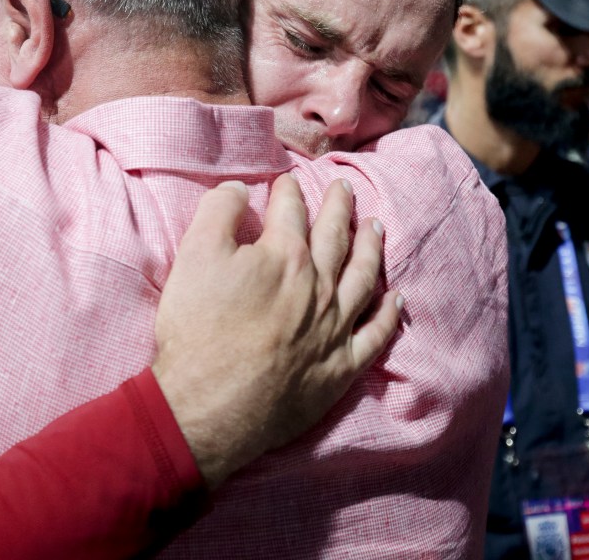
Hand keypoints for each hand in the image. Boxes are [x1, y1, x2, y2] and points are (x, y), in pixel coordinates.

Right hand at [152, 174, 401, 488]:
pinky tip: (395, 299)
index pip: (292, 211)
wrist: (209, 405)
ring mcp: (334, 328)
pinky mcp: (340, 368)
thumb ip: (217, 212)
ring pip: (363, 277)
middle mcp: (319, 287)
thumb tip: (239, 188)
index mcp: (285, 256)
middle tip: (346, 188)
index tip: (287, 182)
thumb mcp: (193, 256)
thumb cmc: (198, 329)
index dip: (288, 192)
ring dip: (371, 248)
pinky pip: (375, 335)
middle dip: (339, 208)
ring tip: (376, 226)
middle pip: (335, 237)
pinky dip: (388, 314)